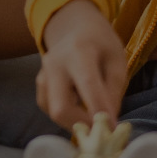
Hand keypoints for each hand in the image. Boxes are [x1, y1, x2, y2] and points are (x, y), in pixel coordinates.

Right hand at [38, 0, 127, 130]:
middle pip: (60, 107)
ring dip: (75, 121)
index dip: (100, 111)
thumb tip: (108, 122)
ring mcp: (43, 74)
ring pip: (53, 112)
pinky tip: (80, 107)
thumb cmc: (101, 44)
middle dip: (81, 125)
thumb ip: (113, 91)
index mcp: (79, 51)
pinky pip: (50, 109)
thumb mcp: (117, 60)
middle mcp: (55, 64)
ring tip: (93, 116)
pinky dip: (67, 115)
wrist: (74, 27)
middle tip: (101, 130)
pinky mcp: (39, 85)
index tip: (112, 129)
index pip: (88, 86)